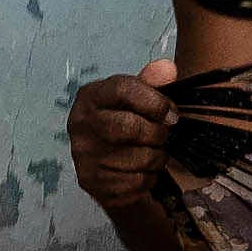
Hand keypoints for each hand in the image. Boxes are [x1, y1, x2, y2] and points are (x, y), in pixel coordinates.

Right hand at [62, 56, 177, 207]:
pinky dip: (149, 177)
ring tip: (154, 152)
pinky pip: (136, 181)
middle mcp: (81, 124)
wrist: (101, 160)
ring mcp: (84, 155)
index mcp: (90, 96)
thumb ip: (152, 80)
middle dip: (157, 133)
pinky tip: (143, 169)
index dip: (155, 101)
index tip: (171, 113)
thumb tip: (168, 69)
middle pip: (130, 127)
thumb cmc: (121, 120)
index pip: (123, 90)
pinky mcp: (92, 181)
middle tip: (163, 135)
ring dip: (157, 157)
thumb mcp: (133, 95)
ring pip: (138, 158)